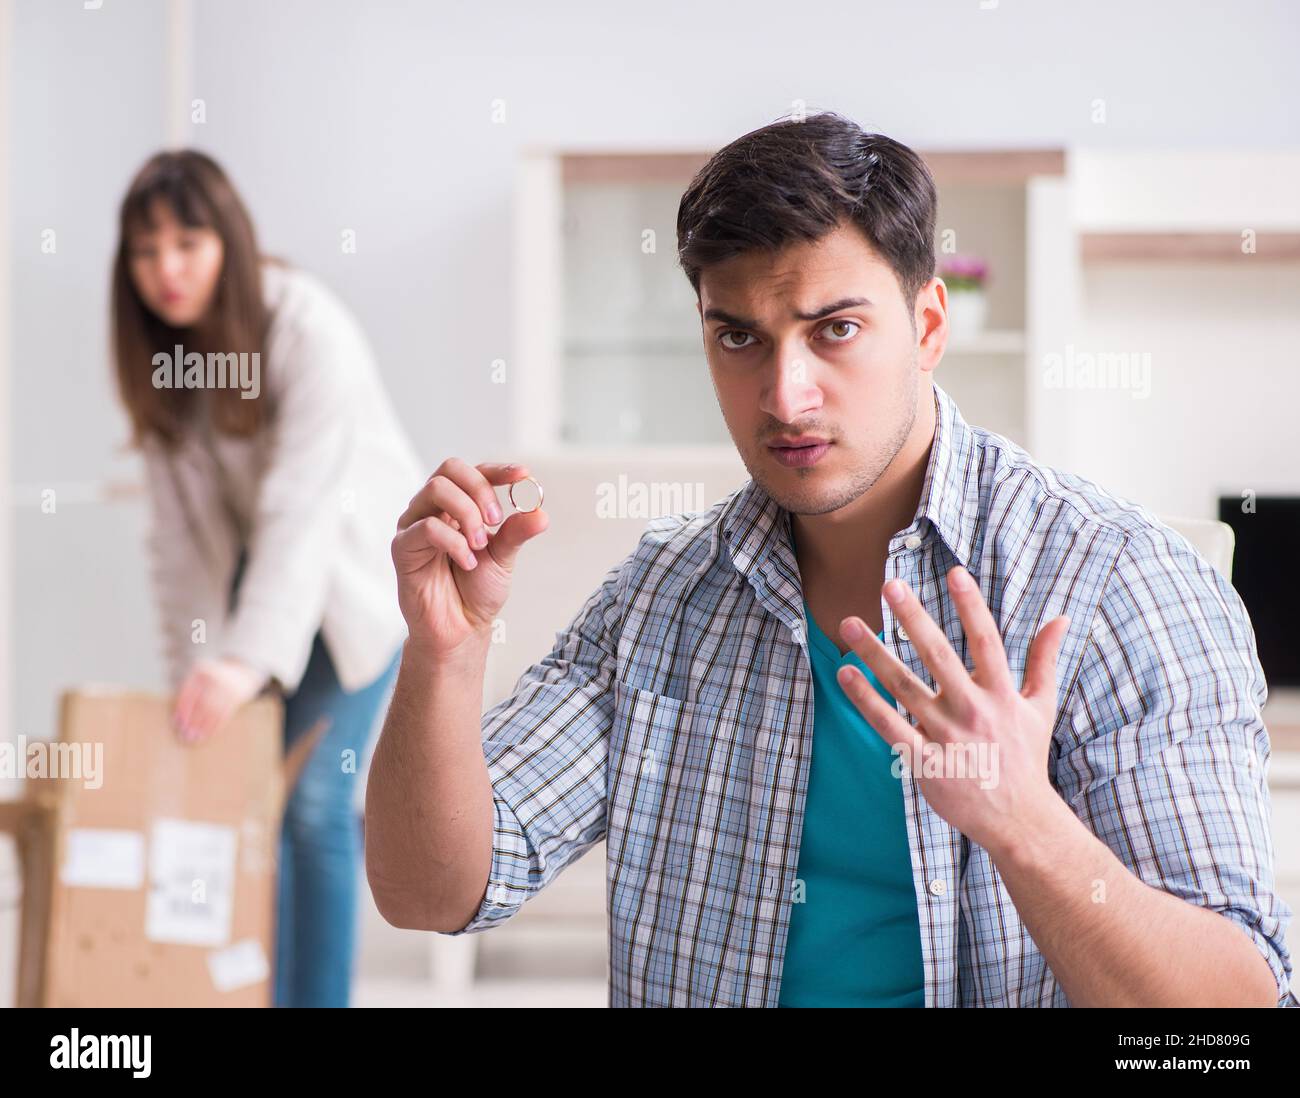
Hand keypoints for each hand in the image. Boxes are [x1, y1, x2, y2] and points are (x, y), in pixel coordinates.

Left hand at [173, 657, 267, 743]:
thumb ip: (188, 693)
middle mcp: (215, 678)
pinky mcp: (236, 697)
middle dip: (193, 721)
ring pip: (214, 710)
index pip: (189, 693)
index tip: (177, 724)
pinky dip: (216, 726)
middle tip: (185, 735)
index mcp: (200, 671)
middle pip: (201, 703)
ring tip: (196, 739)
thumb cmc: (211, 679)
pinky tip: (209, 734)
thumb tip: (177, 719)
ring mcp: (227, 687)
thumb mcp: (198, 678)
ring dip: (204, 727)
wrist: (241, 671)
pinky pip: (225, 714)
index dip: (182, 710)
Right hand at [391, 459, 547, 658]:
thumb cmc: (477, 591)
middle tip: (496, 520)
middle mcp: (434, 509)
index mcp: (458, 505)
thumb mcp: (504, 557)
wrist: (460, 629)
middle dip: (480, 489)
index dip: (498, 469)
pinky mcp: (403, 546)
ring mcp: (415, 525)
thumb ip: (517, 533)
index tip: (523, 476)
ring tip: (481, 545)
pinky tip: (467, 562)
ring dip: (467, 513)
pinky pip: (426, 526)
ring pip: (436, 489)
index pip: (474, 471)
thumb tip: (541, 513)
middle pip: (450, 469)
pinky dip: (454, 542)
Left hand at [834, 564, 1069, 853]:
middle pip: (940, 657)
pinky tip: (847, 674)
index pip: (987, 642)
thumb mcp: (1042, 707)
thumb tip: (1060, 617)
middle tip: (890, 585)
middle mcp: (974, 711)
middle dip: (914, 619)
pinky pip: (889, 726)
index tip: (954, 572)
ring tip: (850, 624)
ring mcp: (947, 737)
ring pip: (904, 687)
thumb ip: (1044, 659)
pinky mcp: (925, 763)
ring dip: (875, 654)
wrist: (1018, 820)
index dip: (972, 607)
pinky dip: (866, 700)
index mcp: (1002, 695)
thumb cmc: (1025, 758)